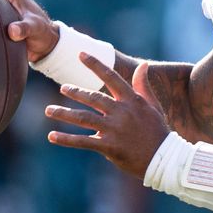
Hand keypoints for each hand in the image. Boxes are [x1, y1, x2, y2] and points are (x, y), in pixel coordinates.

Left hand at [45, 53, 169, 178]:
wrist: (164, 158)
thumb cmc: (157, 130)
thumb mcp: (152, 105)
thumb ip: (143, 85)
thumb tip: (142, 64)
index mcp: (131, 100)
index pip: (111, 77)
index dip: (95, 65)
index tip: (80, 54)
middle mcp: (121, 112)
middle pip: (93, 98)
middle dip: (75, 92)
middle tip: (62, 88)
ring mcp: (114, 129)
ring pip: (83, 118)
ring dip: (64, 113)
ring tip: (48, 110)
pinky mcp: (109, 146)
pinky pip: (83, 141)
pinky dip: (66, 139)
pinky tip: (52, 136)